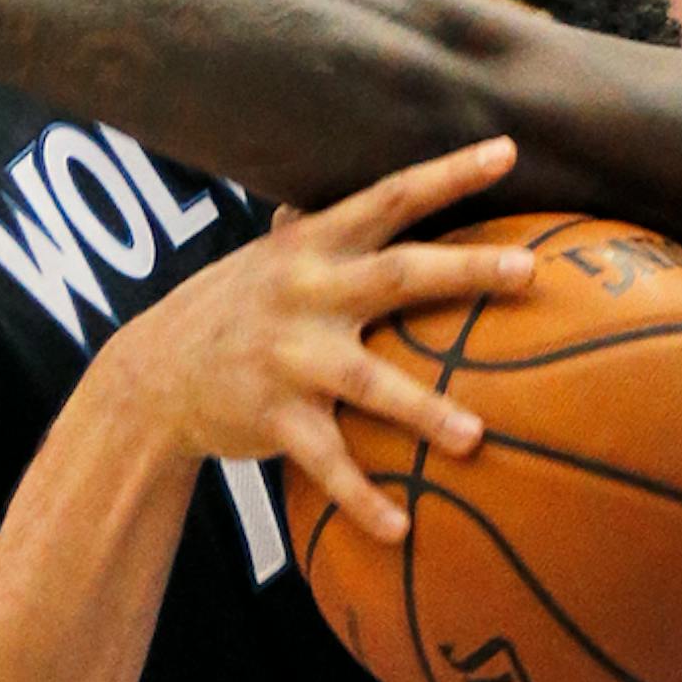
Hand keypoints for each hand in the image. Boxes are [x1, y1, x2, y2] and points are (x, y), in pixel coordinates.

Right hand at [100, 139, 534, 544]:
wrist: (151, 375)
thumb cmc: (231, 308)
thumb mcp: (271, 257)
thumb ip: (324, 228)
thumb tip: (384, 191)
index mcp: (314, 247)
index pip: (389, 196)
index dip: (448, 173)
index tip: (507, 151)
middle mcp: (305, 293)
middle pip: (398, 275)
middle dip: (466, 270)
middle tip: (529, 270)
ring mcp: (288, 357)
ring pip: (369, 382)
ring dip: (426, 410)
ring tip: (477, 437)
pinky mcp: (272, 417)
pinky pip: (326, 462)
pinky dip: (363, 499)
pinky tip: (402, 529)